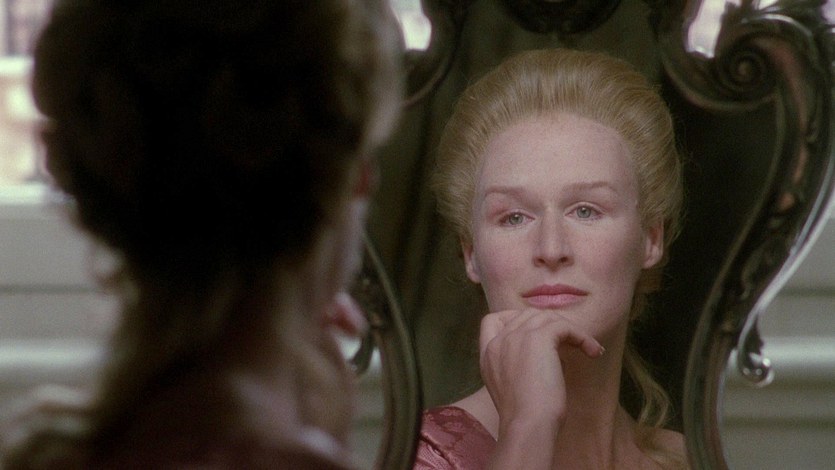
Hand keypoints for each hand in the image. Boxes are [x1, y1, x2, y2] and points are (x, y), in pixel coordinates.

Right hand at [479, 309, 603, 432]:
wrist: (527, 425)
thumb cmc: (524, 419)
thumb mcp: (511, 388)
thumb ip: (518, 367)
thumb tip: (549, 356)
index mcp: (488, 355)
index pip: (491, 321)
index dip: (513, 319)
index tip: (533, 332)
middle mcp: (498, 342)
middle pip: (525, 314)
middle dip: (550, 324)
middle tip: (569, 342)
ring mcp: (516, 337)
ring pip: (546, 317)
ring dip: (569, 330)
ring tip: (586, 347)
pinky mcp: (538, 338)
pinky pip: (565, 326)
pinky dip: (582, 336)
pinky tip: (593, 351)